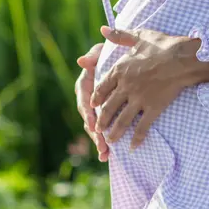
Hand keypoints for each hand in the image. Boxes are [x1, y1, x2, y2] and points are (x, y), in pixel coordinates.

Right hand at [75, 43, 109, 161]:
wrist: (127, 59)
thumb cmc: (113, 54)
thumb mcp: (103, 52)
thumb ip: (94, 56)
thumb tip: (81, 61)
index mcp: (85, 85)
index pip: (84, 100)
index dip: (88, 112)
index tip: (93, 122)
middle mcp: (88, 99)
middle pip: (89, 119)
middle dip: (94, 133)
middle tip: (102, 144)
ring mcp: (97, 109)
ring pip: (95, 128)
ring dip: (99, 142)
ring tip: (105, 154)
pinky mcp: (106, 115)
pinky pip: (104, 130)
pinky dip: (106, 142)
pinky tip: (108, 156)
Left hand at [92, 26, 208, 149]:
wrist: (183, 57)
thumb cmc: (162, 44)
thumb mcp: (139, 36)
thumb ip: (119, 35)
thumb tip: (103, 29)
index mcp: (120, 70)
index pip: (102, 87)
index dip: (96, 98)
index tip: (92, 105)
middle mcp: (126, 87)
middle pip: (108, 107)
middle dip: (101, 120)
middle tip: (97, 129)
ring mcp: (139, 99)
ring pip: (122, 120)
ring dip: (114, 132)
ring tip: (110, 141)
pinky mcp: (153, 108)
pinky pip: (142, 127)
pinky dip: (137, 138)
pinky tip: (133, 147)